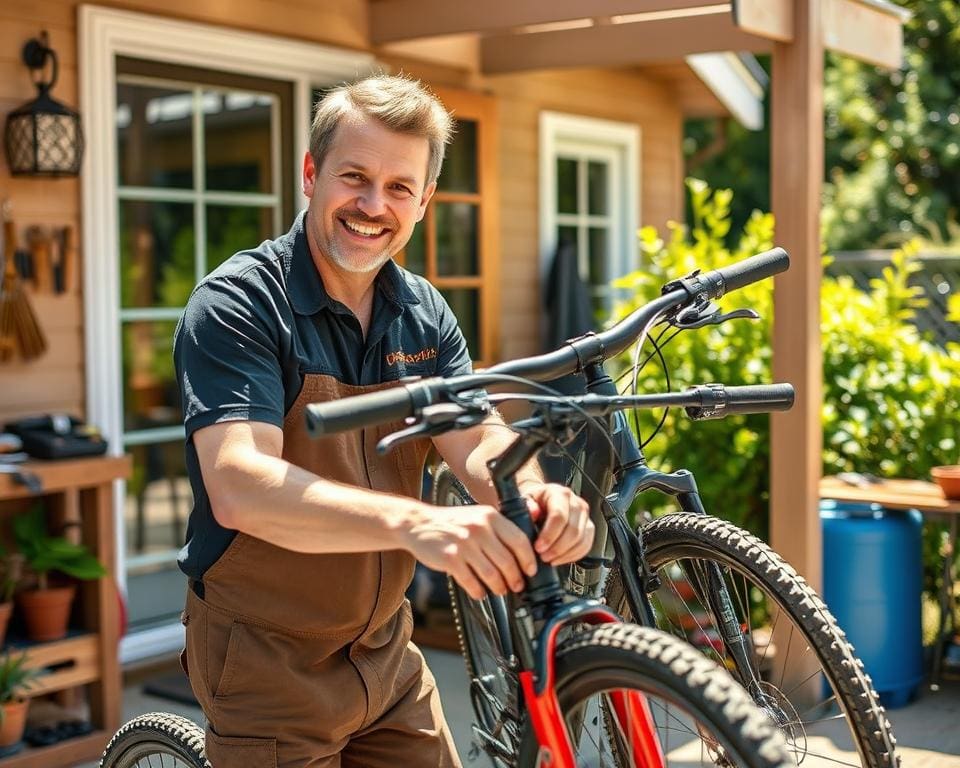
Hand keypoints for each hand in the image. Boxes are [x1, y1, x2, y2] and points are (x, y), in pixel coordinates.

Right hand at [402, 505, 537, 599]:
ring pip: (491, 574)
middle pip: (507, 560)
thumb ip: (499, 527)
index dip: (528, 559)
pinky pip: (471, 582)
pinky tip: (480, 592)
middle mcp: (478, 528)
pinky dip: (478, 591)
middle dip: (515, 578)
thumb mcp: (477, 514)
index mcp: (489, 516)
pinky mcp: (450, 559)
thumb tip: (525, 550)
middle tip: (517, 585)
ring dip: (499, 587)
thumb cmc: (452, 522)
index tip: (531, 570)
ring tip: (500, 590)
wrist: (418, 523)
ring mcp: (464, 544)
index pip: (519, 540)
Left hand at [520, 482, 593, 565]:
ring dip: (565, 554)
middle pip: (573, 530)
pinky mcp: (589, 528)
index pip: (559, 516)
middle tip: (543, 557)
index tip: (538, 548)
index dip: (549, 535)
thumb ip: (527, 505)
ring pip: (582, 540)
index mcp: (560, 494)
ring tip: (549, 559)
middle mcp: (576, 503)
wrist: (542, 503)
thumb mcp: (525, 500)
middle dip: (557, 548)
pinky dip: (573, 556)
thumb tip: (534, 511)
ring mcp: (585, 516)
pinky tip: (559, 559)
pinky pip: (586, 545)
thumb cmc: (533, 503)